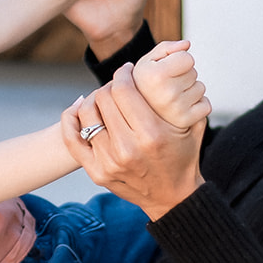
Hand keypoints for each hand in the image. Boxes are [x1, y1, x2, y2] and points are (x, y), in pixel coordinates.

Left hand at [61, 64, 205, 219]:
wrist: (173, 198)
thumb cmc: (183, 157)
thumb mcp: (193, 126)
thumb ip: (186, 97)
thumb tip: (180, 65)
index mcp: (152, 134)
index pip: (124, 90)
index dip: (123, 73)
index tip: (127, 70)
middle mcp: (127, 149)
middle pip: (103, 98)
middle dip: (110, 85)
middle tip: (118, 86)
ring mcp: (109, 163)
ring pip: (86, 114)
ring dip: (93, 99)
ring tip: (104, 98)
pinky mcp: (96, 173)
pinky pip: (72, 139)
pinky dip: (70, 119)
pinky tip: (79, 108)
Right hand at [131, 40, 208, 131]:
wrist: (136, 117)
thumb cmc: (143, 85)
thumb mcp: (147, 62)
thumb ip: (166, 47)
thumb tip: (187, 44)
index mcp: (156, 75)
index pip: (188, 58)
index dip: (179, 60)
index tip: (167, 69)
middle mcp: (167, 93)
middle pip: (194, 72)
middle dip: (184, 75)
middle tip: (167, 86)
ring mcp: (177, 109)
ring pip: (200, 88)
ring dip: (191, 90)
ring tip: (173, 97)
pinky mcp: (186, 121)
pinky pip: (206, 105)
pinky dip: (198, 105)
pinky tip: (182, 108)